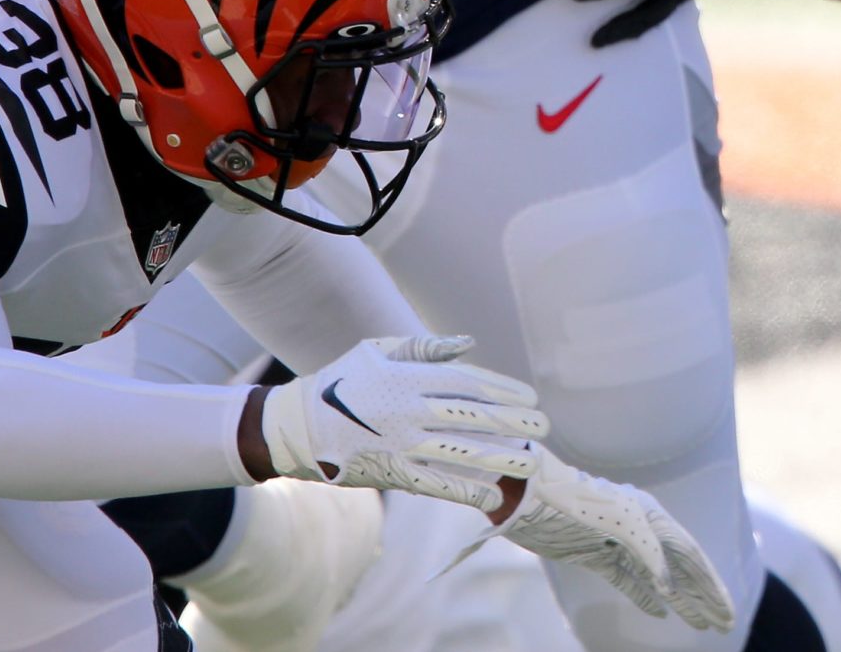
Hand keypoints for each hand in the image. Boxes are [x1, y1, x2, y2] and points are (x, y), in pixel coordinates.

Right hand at [260, 335, 548, 510]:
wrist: (296, 425)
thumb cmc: (341, 380)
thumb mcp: (378, 350)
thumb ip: (424, 348)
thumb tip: (468, 344)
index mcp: (407, 378)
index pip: (467, 383)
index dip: (502, 390)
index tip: (531, 397)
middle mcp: (409, 412)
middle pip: (472, 417)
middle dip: (512, 422)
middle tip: (544, 426)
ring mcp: (401, 445)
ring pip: (461, 453)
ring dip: (500, 459)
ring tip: (532, 462)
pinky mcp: (392, 474)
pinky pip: (436, 486)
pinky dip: (466, 492)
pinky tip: (493, 496)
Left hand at [457, 447, 735, 631]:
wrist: (529, 496)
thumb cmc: (573, 501)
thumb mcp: (618, 521)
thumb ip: (648, 551)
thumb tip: (668, 588)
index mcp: (652, 516)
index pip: (691, 556)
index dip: (711, 585)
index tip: (727, 612)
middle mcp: (641, 528)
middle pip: (681, 568)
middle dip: (704, 596)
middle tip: (725, 623)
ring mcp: (619, 543)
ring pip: (659, 577)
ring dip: (682, 600)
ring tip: (702, 625)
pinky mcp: (596, 556)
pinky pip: (629, 580)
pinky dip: (646, 597)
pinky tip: (661, 613)